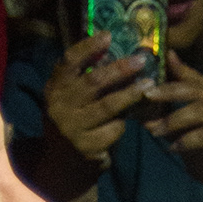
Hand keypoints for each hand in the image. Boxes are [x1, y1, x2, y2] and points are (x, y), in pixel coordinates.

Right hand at [35, 30, 154, 201]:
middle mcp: (59, 107)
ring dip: (131, 93)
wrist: (62, 166)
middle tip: (141, 60)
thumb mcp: (69, 98)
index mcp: (54, 88)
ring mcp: (72, 129)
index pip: (69, 61)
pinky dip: (124, 123)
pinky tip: (132, 118)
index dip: (89, 47)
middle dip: (120, 69)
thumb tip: (110, 46)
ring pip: (107, 106)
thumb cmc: (73, 122)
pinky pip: (113, 129)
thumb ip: (81, 76)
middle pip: (93, 81)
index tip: (108, 35)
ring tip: (148, 84)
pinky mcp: (87, 148)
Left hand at [144, 51, 202, 201]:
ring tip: (155, 130)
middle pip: (197, 90)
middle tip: (148, 95)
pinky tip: (173, 148)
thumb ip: (171, 117)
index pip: (197, 79)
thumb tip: (144, 107)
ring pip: (201, 110)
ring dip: (174, 119)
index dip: (177, 70)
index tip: (155, 65)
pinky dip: (186, 141)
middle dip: (170, 91)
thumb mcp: (185, 133)